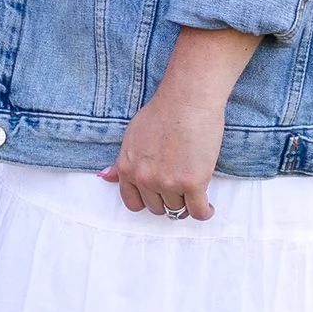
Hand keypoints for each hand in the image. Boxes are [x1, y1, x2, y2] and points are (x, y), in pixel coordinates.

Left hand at [100, 25, 258, 220]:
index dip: (148, 200)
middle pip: (157, 208)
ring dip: (187, 204)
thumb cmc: (163, 112)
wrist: (187, 99)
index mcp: (127, 167)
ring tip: (194, 189)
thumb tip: (106, 177)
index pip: (132, 202)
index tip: (159, 195)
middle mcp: (144, 178)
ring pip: (178, 210)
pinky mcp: (192, 183)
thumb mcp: (133, 136)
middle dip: (168, 200)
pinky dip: (204, 212)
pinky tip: (207, 205)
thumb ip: (121, 161)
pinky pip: (198, 212)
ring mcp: (168, 182)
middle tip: (180, 187)